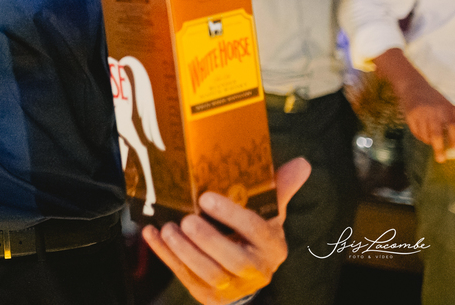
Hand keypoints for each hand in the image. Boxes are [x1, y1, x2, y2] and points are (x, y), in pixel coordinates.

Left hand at [142, 157, 310, 304]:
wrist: (247, 274)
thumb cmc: (254, 235)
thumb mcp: (268, 212)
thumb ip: (279, 188)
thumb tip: (302, 163)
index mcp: (272, 246)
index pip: (257, 230)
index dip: (232, 215)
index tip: (206, 198)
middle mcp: (256, 270)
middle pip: (234, 259)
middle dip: (208, 240)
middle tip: (186, 219)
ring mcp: (232, 286)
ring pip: (208, 273)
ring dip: (184, 251)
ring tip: (167, 228)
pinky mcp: (208, 294)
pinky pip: (185, 277)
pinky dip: (166, 257)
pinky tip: (152, 236)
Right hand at [400, 79, 454, 162]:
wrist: (413, 86)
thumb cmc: (436, 101)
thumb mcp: (448, 106)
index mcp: (446, 108)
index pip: (454, 127)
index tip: (454, 150)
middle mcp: (433, 111)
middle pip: (436, 134)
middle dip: (439, 148)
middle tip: (441, 160)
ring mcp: (420, 113)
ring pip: (425, 135)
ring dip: (429, 142)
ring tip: (431, 141)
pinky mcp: (410, 116)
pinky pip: (416, 133)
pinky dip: (421, 137)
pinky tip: (424, 134)